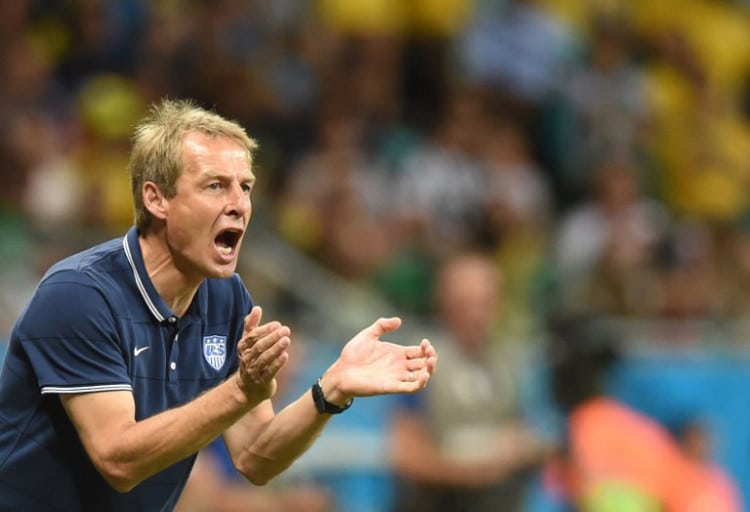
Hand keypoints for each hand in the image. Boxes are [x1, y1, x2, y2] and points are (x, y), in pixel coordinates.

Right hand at [235, 306, 289, 403]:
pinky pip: (270, 372)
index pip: (252, 337)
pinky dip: (277, 364)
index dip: (264, 330)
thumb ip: (251, 325)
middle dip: (272, 338)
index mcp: (243, 348)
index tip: (277, 324)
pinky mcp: (262, 381)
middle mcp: (247, 359)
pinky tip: (286, 355)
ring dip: (276, 349)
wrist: (247, 388)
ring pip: (264, 359)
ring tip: (287, 340)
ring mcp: (254, 371)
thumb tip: (257, 308)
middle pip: (259, 347)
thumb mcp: (248, 342)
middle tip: (285, 330)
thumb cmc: (251, 359)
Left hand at [321, 317, 437, 403]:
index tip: (425, 342)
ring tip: (430, 361)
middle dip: (431, 357)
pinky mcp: (392, 387)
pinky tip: (424, 374)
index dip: (426, 348)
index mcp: (396, 354)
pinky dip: (420, 383)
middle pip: (423, 363)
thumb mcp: (368, 335)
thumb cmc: (352, 355)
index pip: (418, 352)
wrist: (341, 372)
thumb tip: (399, 321)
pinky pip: (411, 388)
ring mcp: (397, 377)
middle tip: (430, 351)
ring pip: (421, 376)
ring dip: (430, 370)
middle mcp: (399, 366)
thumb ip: (382, 326)